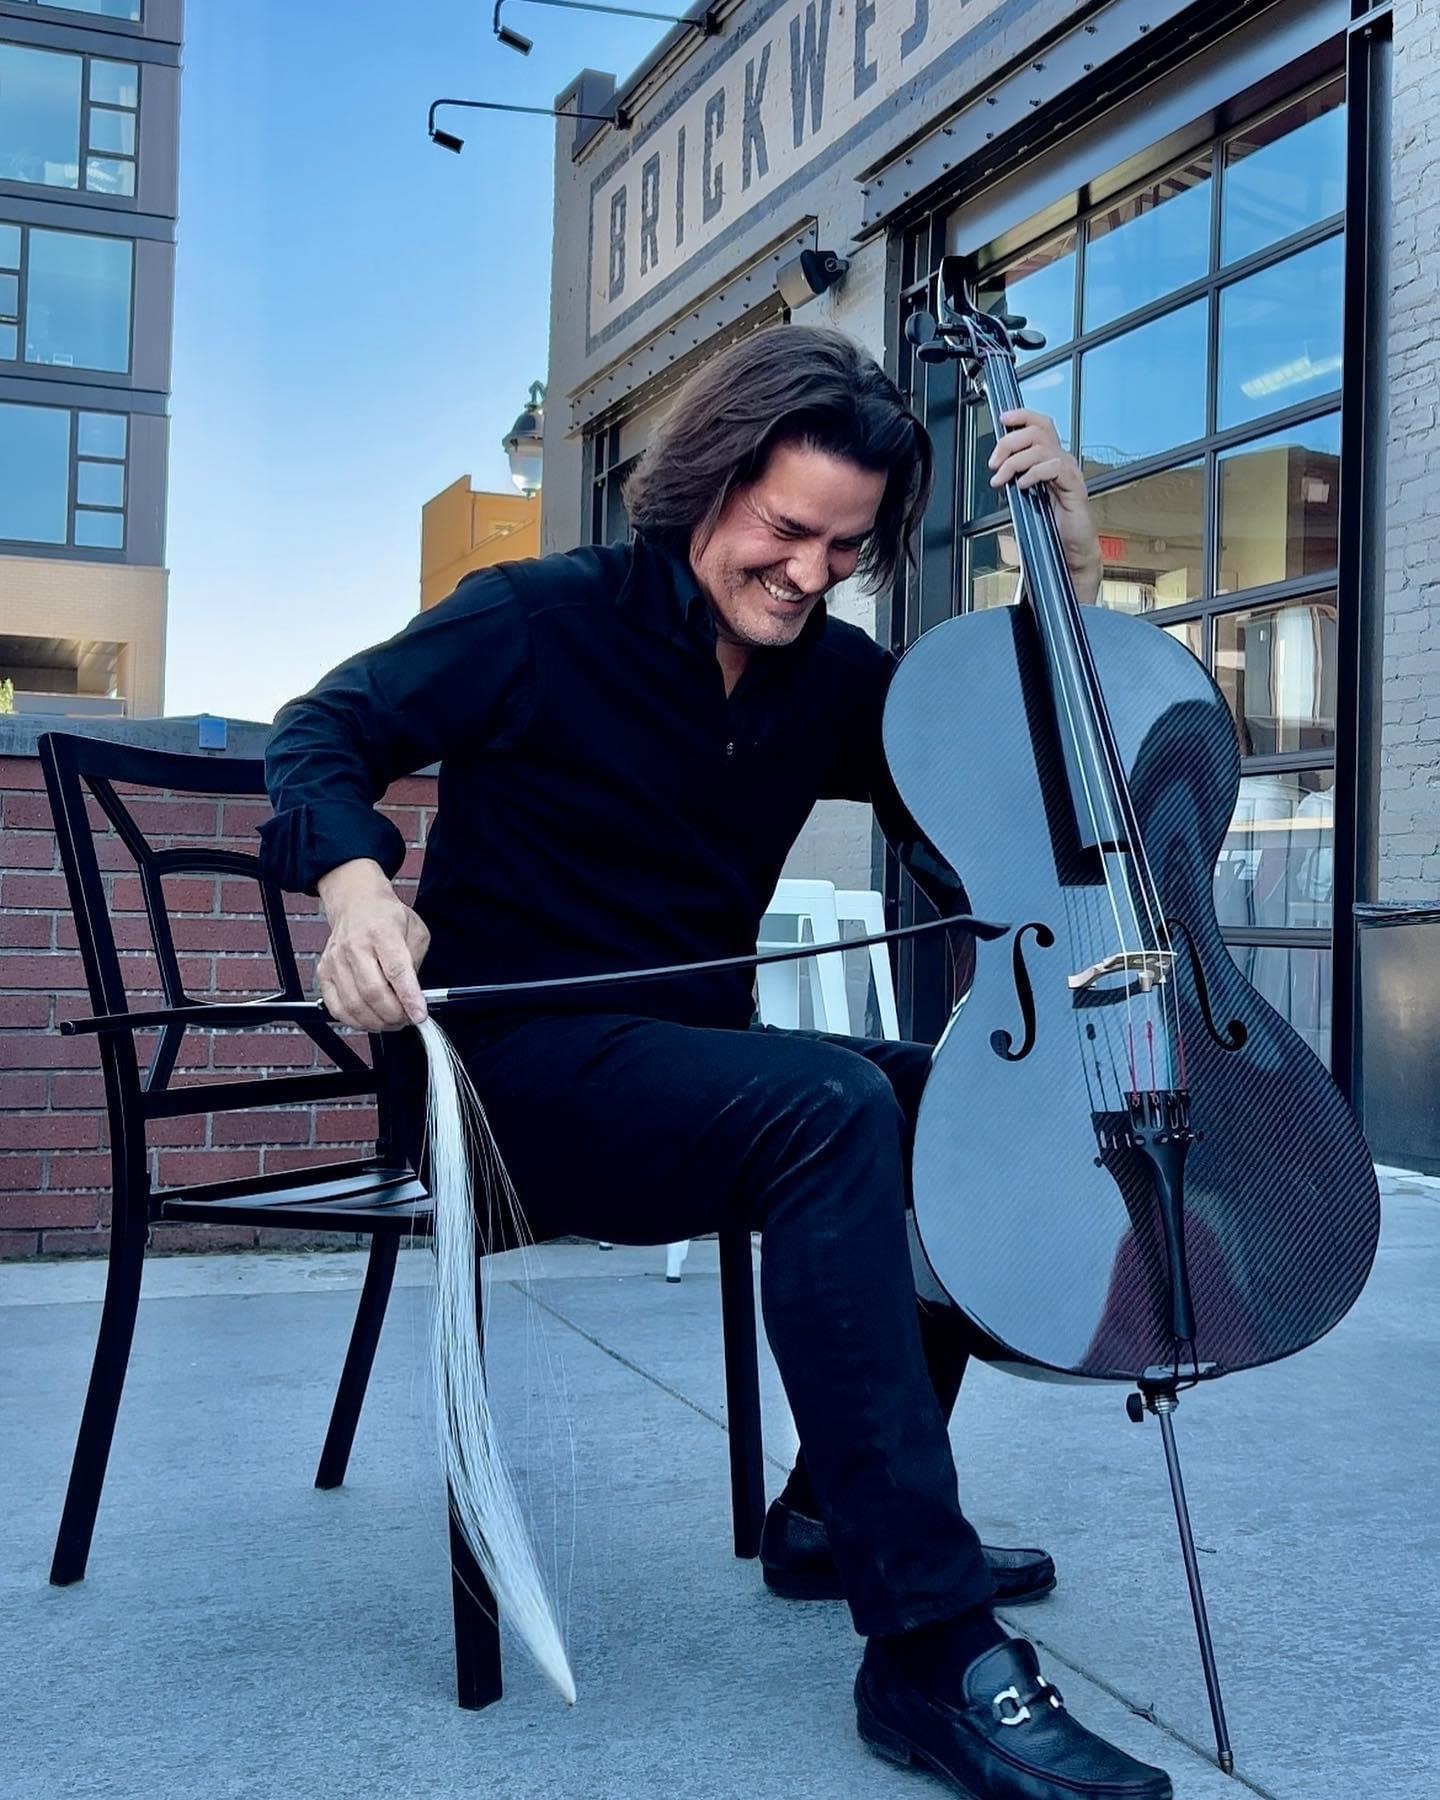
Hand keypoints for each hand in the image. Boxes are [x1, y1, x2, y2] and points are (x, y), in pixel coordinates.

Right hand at [315, 858, 430, 1030]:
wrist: (355, 903)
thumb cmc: (387, 918)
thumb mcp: (415, 931)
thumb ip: (416, 963)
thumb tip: (414, 997)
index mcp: (382, 932)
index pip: (396, 970)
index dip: (409, 997)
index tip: (419, 1015)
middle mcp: (355, 946)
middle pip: (373, 992)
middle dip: (394, 1015)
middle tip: (407, 1019)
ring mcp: (335, 961)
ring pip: (355, 1004)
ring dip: (377, 1022)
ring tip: (392, 1021)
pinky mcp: (323, 973)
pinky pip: (337, 1008)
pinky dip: (356, 1021)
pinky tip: (370, 1019)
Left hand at [989, 409, 1101, 604]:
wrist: (1071, 550)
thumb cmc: (1052, 526)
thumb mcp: (1027, 496)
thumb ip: (1016, 477)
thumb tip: (996, 466)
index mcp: (1051, 459)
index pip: (1040, 424)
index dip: (1022, 416)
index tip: (1002, 418)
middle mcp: (1062, 461)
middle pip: (1037, 431)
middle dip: (1009, 443)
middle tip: (994, 463)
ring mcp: (1069, 472)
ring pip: (1041, 448)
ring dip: (1015, 462)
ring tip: (1002, 479)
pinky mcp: (1074, 487)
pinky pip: (1054, 468)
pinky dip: (1034, 473)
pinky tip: (1023, 486)